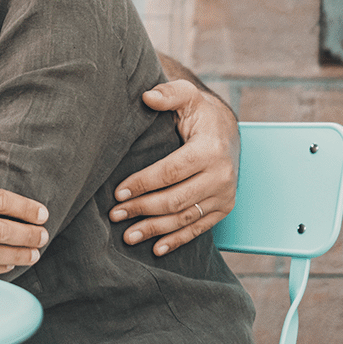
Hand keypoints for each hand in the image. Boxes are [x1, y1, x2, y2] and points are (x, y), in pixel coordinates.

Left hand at [109, 79, 238, 255]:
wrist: (227, 131)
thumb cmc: (199, 113)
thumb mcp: (187, 97)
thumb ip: (168, 94)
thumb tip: (147, 97)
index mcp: (210, 150)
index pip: (170, 172)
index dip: (142, 184)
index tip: (118, 192)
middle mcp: (221, 176)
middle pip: (175, 199)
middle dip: (142, 209)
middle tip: (115, 214)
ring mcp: (224, 195)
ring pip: (185, 218)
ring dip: (155, 230)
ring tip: (127, 235)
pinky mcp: (224, 208)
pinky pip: (199, 229)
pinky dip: (177, 240)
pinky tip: (156, 248)